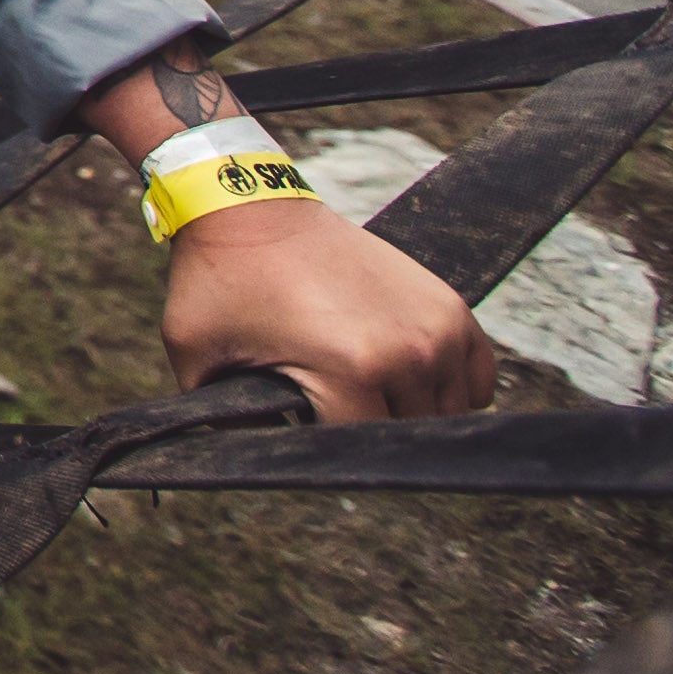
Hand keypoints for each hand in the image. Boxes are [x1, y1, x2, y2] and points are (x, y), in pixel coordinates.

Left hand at [162, 195, 492, 422]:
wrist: (251, 207)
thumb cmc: (221, 280)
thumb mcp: (196, 356)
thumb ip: (221, 421)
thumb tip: (246, 466)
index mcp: (354, 369)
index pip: (364, 453)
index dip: (329, 454)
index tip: (306, 433)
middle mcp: (410, 352)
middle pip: (408, 438)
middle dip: (367, 434)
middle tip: (327, 408)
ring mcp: (439, 327)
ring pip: (446, 415)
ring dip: (411, 414)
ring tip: (361, 390)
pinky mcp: (452, 307)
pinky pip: (476, 380)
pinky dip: (449, 389)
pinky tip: (405, 380)